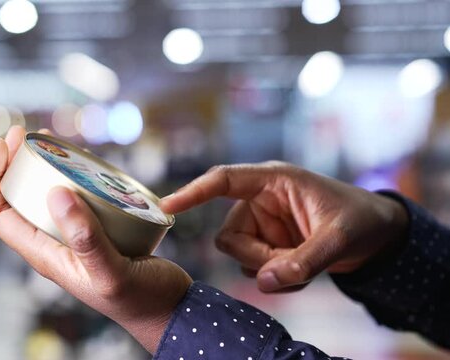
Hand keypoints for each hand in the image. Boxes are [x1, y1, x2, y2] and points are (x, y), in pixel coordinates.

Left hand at [0, 126, 191, 352]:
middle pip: (15, 199)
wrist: (169, 310)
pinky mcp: (94, 230)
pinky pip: (74, 197)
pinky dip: (72, 175)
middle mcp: (52, 244)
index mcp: (45, 256)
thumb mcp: (112, 272)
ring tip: (48, 139)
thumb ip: (86, 240)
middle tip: (23, 133)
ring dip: (39, 166)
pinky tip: (85, 160)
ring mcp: (72, 237)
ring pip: (43, 196)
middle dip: (10, 164)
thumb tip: (54, 193)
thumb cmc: (141, 299)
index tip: (1, 145)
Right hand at [160, 161, 408, 292]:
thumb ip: (303, 261)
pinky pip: (254, 268)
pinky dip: (275, 278)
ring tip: (304, 265)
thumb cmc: (360, 220)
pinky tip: (301, 272)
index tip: (165, 206)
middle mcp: (260, 201)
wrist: (377, 236)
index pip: (223, 181)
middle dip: (256, 258)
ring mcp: (261, 225)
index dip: (193, 192)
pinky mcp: (266, 245)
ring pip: (239, 255)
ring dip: (268, 269)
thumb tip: (265, 282)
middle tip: (291, 265)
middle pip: (228, 236)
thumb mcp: (339, 238)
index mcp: (272, 181)